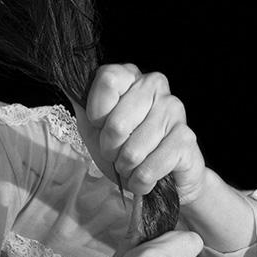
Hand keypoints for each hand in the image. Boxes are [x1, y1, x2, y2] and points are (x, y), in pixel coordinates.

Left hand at [71, 63, 206, 205]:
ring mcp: (174, 109)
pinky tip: (146, 177)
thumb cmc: (124, 148)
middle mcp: (155, 85)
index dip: (98, 111)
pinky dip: (141, 181)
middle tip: (117, 153)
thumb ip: (81, 106)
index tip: (100, 125)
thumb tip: (70, 85)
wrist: (161, 177)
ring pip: (133, 151)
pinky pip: (149, 168)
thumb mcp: (93, 127)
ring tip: (133, 165)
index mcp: (130, 75)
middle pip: (116, 123)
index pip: (108, 79)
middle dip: (110, 149)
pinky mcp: (186, 139)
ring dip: (126, 168)